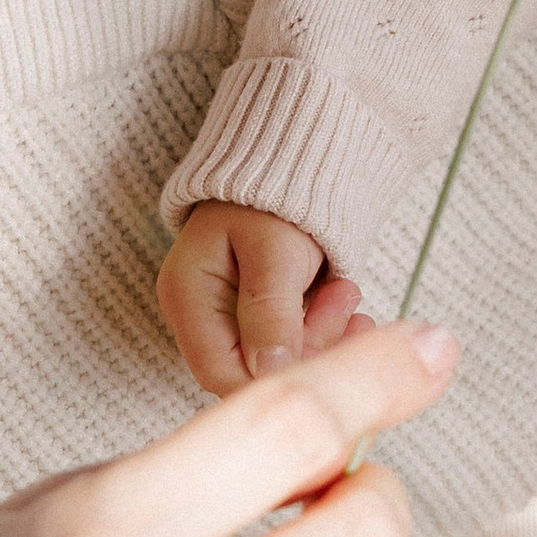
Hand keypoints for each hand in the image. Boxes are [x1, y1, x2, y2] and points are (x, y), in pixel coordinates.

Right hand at [159, 200, 365, 389]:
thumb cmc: (274, 196)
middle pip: (251, 370)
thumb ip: (270, 311)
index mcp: (188, 298)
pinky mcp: (256, 314)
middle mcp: (199, 315)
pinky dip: (321, 328)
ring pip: (276, 359)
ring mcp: (227, 316)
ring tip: (349, 293)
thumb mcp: (275, 251)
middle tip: (347, 303)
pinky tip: (344, 302)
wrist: (291, 159)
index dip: (273, 377)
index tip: (328, 354)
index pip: (220, 373)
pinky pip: (288, 342)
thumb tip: (269, 374)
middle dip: (307, 347)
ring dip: (322, 335)